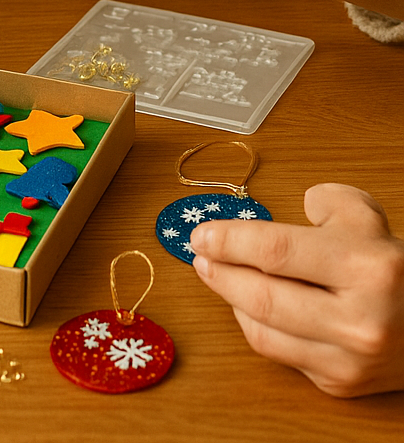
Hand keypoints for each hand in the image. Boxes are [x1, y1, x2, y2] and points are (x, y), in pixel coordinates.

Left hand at [191, 183, 403, 396]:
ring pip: (263, 331)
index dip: (231, 241)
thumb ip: (324, 200)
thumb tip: (288, 208)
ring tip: (220, 274)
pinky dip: (256, 325)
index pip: (278, 252)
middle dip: (220, 272)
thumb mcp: (366, 217)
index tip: (203, 234)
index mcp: (368, 268)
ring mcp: (349, 359)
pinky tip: (248, 303)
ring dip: (232, 299)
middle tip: (200, 254)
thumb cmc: (393, 268)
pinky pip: (279, 354)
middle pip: (263, 297)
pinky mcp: (340, 384)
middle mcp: (360, 320)